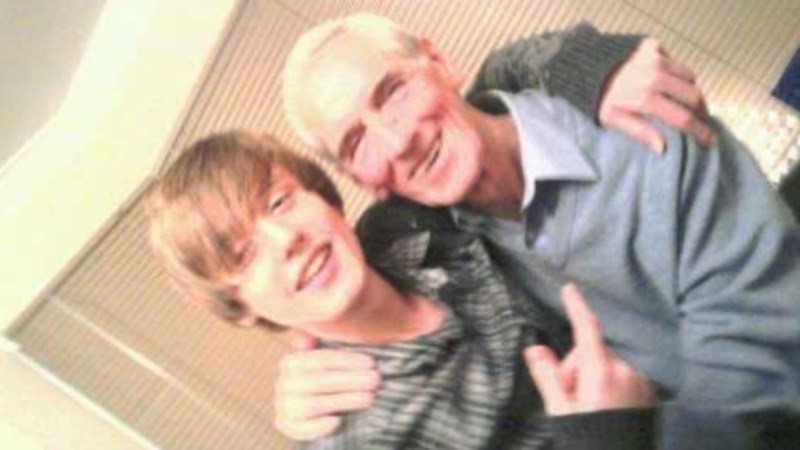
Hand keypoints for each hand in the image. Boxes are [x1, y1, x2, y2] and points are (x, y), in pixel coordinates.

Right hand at [274, 331, 380, 440]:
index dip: (347, 360)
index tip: (371, 362)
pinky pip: (302, 427)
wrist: (308, 407)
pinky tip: (338, 421)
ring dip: (343, 400)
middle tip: (376, 380)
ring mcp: (284, 405)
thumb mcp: (323, 357)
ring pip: (313, 404)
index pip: (321, 359)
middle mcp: (284, 383)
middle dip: (351, 380)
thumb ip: (322, 343)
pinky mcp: (287, 424)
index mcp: (291, 361)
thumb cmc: (323, 376)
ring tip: (369, 398)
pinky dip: (319, 426)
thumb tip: (309, 338)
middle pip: (319, 381)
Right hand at [524, 284, 655, 415]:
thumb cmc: (589, 438)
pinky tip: (605, 408)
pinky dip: (610, 384)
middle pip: (592, 352)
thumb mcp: (561, 411)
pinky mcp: (648, 392)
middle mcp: (625, 370)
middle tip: (569, 397)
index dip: (577, 307)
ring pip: (607, 364)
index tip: (569, 288)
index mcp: (601, 371)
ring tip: (588, 408)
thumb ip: (548, 376)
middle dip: (577, 367)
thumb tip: (534, 348)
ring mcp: (640, 381)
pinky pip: (622, 376)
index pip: (586, 329)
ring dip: (594, 377)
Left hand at [599, 38, 713, 152]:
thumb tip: (663, 148)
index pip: (682, 117)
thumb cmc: (598, 100)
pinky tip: (671, 83)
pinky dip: (677, 73)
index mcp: (645, 98)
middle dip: (702, 111)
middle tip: (702, 121)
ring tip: (689, 104)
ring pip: (689, 76)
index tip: (709, 140)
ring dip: (691, 91)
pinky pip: (676, 61)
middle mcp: (654, 75)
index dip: (699, 131)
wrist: (584, 69)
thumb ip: (639, 132)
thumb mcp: (612, 120)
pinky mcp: (652, 46)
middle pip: (694, 95)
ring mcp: (655, 58)